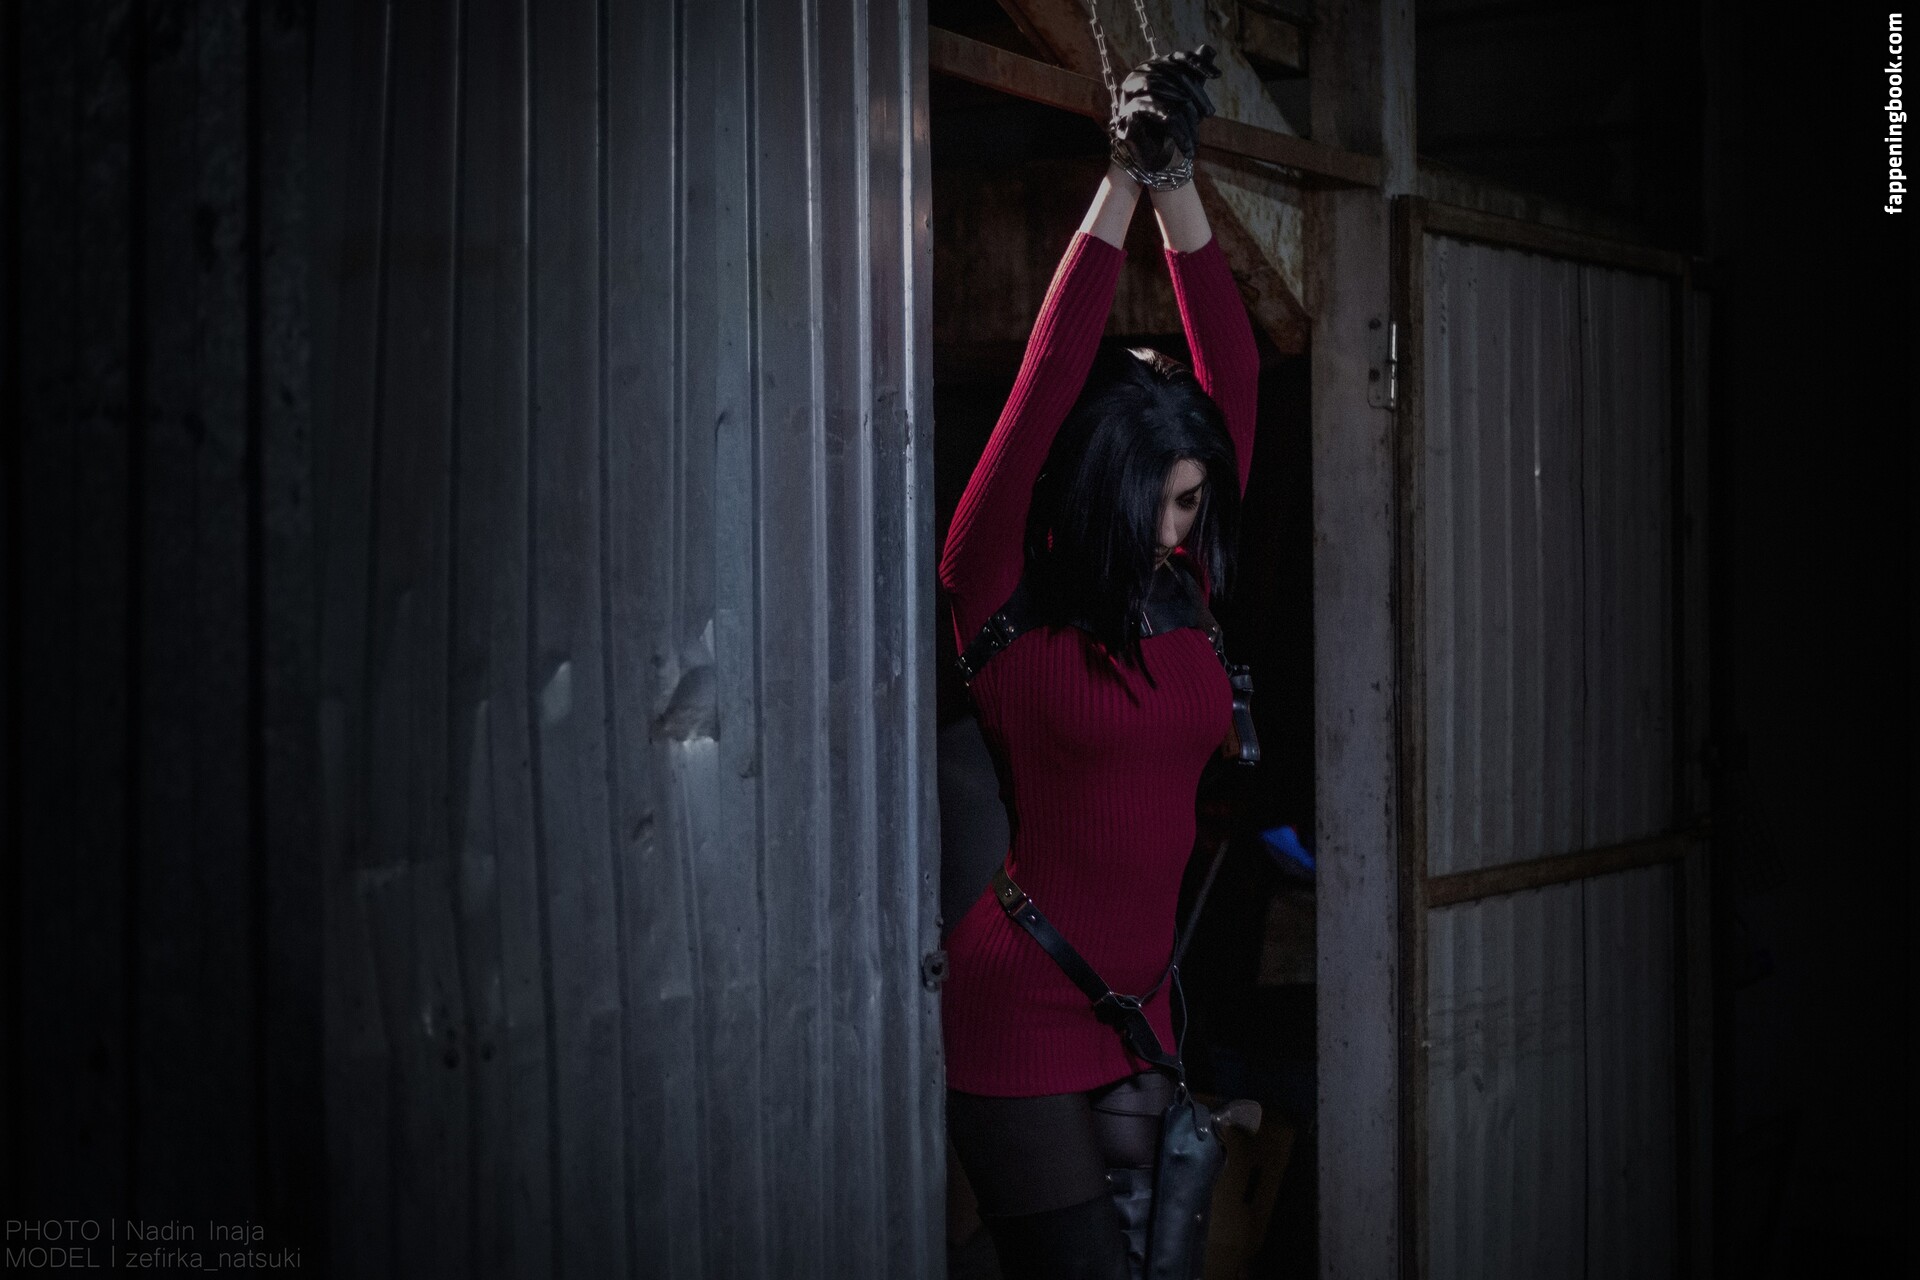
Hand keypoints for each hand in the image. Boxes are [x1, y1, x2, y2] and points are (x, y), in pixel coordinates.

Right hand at [1109, 45, 1222, 177]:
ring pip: (1160, 89)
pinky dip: (1168, 120)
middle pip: (1171, 74)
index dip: (1197, 64)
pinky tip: (1181, 134)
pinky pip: (1149, 107)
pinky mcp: (1125, 110)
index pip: (1177, 58)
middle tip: (1210, 113)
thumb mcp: (1187, 98)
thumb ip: (1194, 74)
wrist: (1152, 156)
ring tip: (1195, 131)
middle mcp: (1138, 75)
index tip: (1216, 75)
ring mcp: (1129, 93)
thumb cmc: (1170, 126)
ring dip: (1183, 113)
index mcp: (1153, 68)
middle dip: (1195, 94)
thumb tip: (1209, 48)